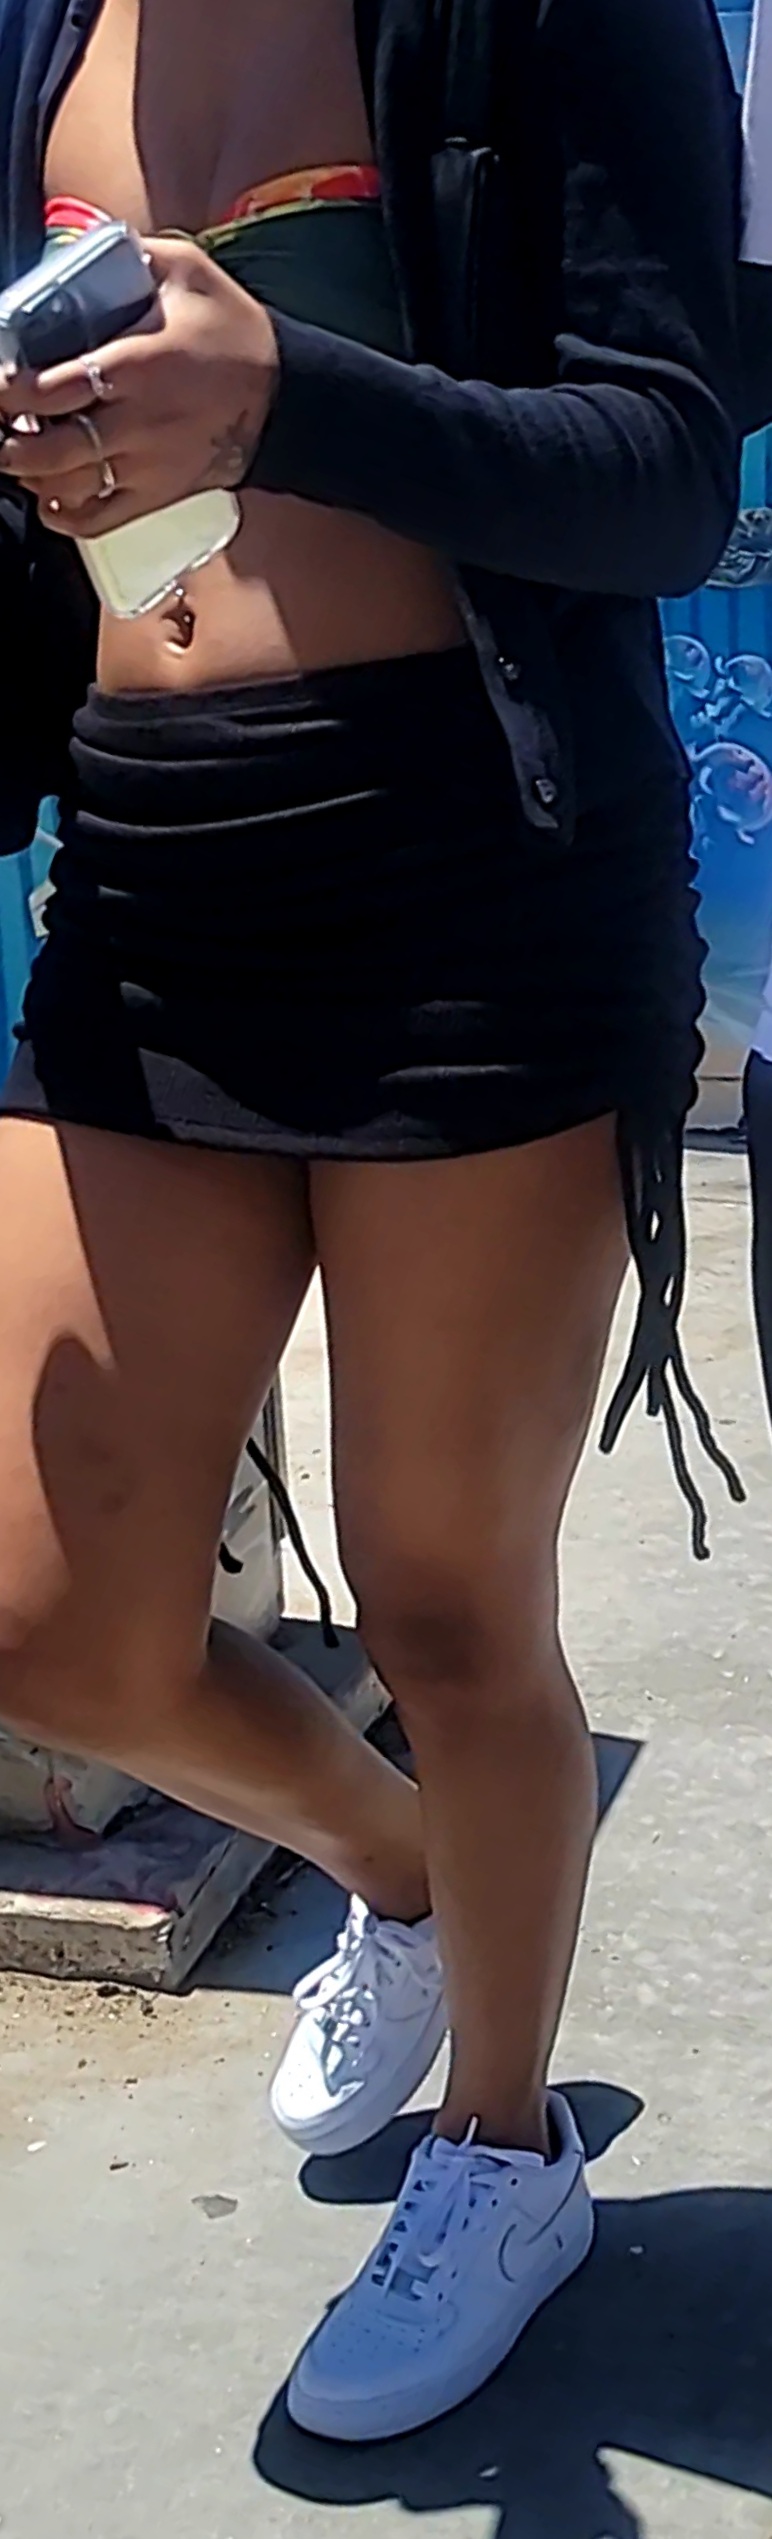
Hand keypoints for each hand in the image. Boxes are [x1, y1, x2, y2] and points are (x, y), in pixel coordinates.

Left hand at [0, 236, 278, 534]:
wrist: (282, 398)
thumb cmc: (234, 333)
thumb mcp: (190, 272)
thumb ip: (136, 257)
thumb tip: (87, 253)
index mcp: (140, 367)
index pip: (57, 388)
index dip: (12, 390)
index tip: (0, 382)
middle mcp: (139, 425)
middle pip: (51, 449)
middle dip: (10, 438)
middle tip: (2, 418)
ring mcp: (146, 467)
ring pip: (66, 488)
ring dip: (30, 473)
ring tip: (18, 447)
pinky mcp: (155, 496)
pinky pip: (97, 521)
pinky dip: (62, 515)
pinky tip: (47, 494)